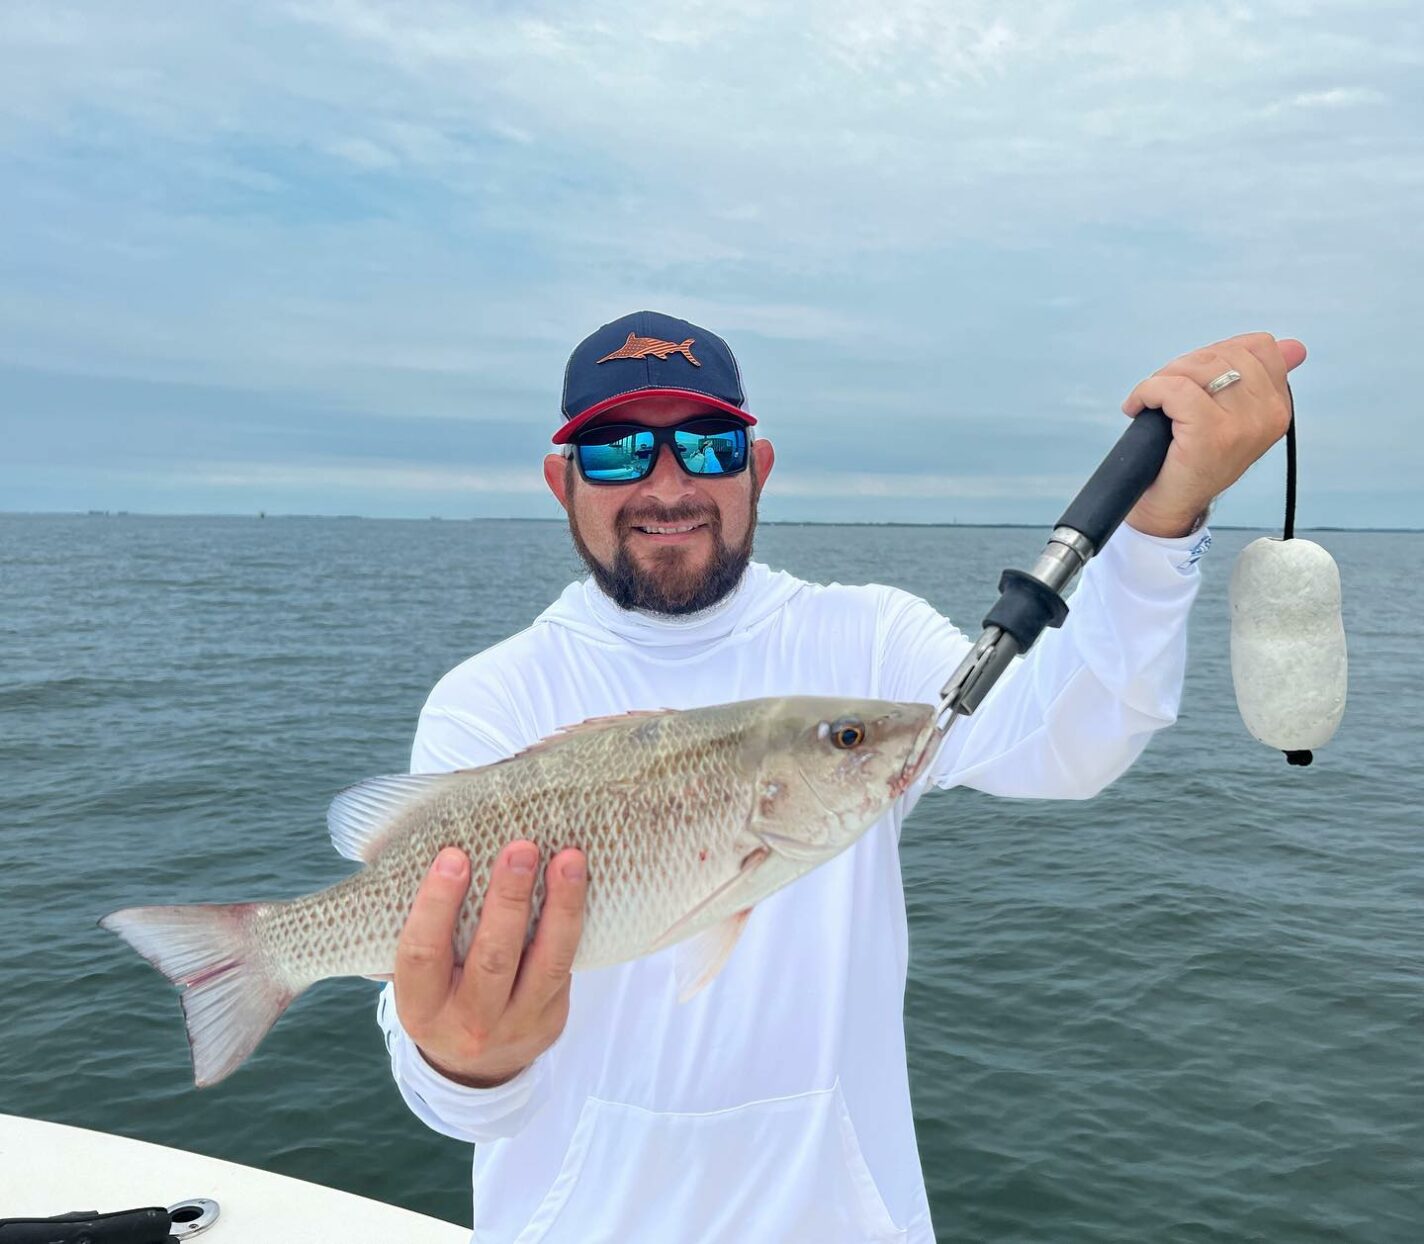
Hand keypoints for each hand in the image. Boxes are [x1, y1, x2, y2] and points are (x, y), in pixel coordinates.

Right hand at [394, 841, 586, 1087]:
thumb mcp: (416, 978)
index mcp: (421, 1007)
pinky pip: (566, 968)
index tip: (454, 856)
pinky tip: (578, 885)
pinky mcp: (552, 1021)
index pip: (423, 953)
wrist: (475, 1068)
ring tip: (568, 860)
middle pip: (492, 957)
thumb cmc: (441, 994)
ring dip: (561, 907)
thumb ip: (417, 931)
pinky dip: (573, 924)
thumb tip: (417, 853)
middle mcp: (467, 1022)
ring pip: (545, 963)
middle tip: (522, 849)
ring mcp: (516, 1026)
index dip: (436, 904)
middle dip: (509, 899)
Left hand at [1120, 332, 1307, 536]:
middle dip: (1185, 365)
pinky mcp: (1210, 435)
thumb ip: (1258, 379)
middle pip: (1224, 354)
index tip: (1193, 380)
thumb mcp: (1232, 416)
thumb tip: (1294, 347)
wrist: (1169, 507)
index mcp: (1278, 408)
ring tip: (1153, 400)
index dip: (1216, 353)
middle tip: (1164, 392)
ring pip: (1199, 367)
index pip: (1260, 347)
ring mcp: (1243, 426)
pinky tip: (1139, 407)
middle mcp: (1269, 416)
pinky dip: (1149, 391)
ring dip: (1164, 377)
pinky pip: (1174, 389)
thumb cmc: (1193, 460)